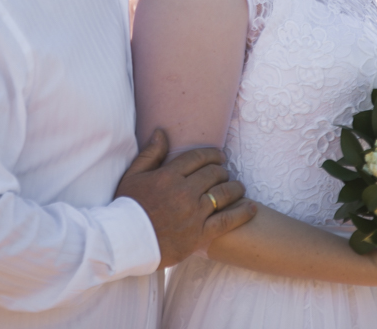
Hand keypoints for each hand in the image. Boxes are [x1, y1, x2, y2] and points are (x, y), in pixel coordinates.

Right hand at [114, 129, 256, 267]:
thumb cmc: (127, 208)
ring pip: (224, 194)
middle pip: (214, 174)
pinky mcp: (200, 234)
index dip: (212, 154)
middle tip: (225, 172)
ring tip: (238, 187)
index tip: (218, 156)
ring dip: (235, 187)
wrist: (125, 244)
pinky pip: (228, 220)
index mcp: (168, 176)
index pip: (198, 158)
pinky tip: (251, 207)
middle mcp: (184, 192)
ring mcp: (194, 213)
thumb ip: (150, 153)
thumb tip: (162, 132)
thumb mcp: (133, 176)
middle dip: (222, 170)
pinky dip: (242, 212)